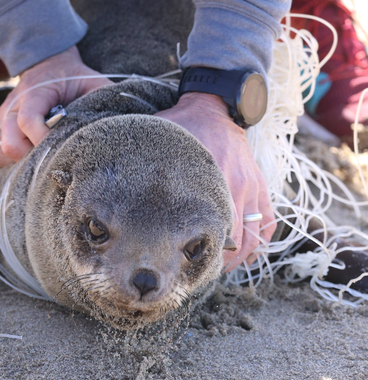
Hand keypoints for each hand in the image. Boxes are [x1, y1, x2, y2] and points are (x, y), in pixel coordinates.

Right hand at [0, 46, 112, 168]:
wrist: (48, 63)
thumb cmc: (75, 79)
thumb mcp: (94, 82)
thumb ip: (107, 97)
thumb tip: (133, 117)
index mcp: (35, 93)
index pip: (27, 120)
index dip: (42, 139)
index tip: (61, 147)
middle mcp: (12, 106)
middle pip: (10, 143)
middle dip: (31, 156)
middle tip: (51, 157)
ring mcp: (1, 118)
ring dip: (15, 163)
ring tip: (36, 163)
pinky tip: (16, 168)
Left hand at [157, 92, 275, 270]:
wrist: (215, 106)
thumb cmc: (184, 126)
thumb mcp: (163, 142)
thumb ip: (144, 164)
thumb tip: (111, 181)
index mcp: (209, 180)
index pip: (210, 229)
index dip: (201, 253)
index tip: (187, 265)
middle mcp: (233, 187)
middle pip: (233, 239)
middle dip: (220, 261)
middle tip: (203, 274)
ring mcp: (250, 187)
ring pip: (252, 235)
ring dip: (241, 256)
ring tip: (225, 268)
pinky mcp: (260, 185)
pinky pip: (267, 220)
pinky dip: (260, 241)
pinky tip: (248, 256)